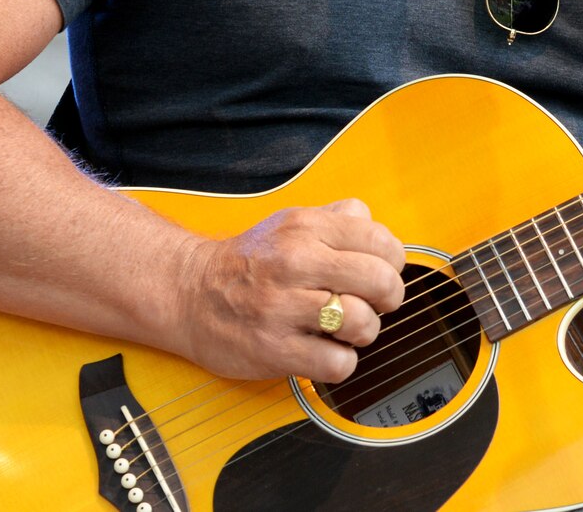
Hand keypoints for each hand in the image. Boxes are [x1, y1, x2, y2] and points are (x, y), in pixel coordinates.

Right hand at [170, 198, 406, 382]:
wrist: (189, 293)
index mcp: (305, 228)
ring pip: (362, 323)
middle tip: (374, 304)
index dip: (393, 262)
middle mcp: (294, 263)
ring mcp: (282, 308)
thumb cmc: (251, 262)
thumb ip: (340, 220)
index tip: (382, 272)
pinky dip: (340, 362)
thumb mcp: (293, 222)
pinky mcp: (274, 350)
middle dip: (388, 298)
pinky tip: (325, 350)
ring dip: (364, 332)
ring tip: (346, 329)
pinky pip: (337, 363)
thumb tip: (380, 232)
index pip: (381, 241)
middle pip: (380, 282)